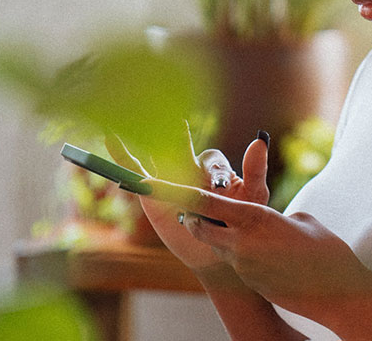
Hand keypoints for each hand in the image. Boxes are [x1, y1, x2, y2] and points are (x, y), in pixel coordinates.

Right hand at [104, 125, 270, 270]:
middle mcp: (191, 168)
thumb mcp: (254, 196)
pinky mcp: (152, 192)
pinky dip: (122, 156)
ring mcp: (170, 178)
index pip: (213, 161)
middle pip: (184, 149)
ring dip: (147, 138)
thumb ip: (256, 169)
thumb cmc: (240, 221)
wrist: (218, 252)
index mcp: (215, 168)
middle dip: (180, 140)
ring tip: (135, 119)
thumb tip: (260, 138)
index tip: (221, 188)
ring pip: (158, 155)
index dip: (216, 173)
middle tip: (179, 128)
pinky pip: (135, 171)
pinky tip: (111, 138)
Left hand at [142, 177, 371, 328]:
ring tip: (246, 229)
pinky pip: (238, 261)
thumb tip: (268, 219)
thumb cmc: (327, 251)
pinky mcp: (251, 282)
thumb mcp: (304, 220)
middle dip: (194, 216)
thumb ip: (277, 215)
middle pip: (200, 226)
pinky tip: (272, 255)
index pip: (206, 202)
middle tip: (195, 207)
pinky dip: (244, 253)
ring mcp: (244, 266)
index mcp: (255, 219)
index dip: (179, 192)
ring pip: (219, 245)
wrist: (339, 294)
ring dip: (222, 235)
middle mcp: (242, 243)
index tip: (155, 184)